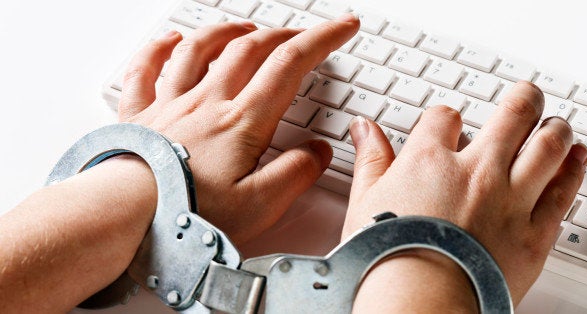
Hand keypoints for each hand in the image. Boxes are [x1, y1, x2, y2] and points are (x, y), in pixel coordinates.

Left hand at [118, 16, 358, 243]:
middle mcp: (206, 103)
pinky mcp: (139, 117)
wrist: (123, 215)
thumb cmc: (186, 215)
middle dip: (281, 36)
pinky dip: (159, 49)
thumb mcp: (260, 205)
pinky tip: (169, 41)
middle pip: (249, 50)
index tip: (341, 27)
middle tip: (300, 35)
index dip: (321, 40)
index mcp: (241, 122)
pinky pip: (145, 70)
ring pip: (200, 51)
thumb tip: (317, 152)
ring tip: (244, 28)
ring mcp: (169, 105)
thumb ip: (296, 174)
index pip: (289, 65)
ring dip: (227, 32)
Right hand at [344, 82, 586, 306]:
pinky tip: (575, 158)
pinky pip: (563, 192)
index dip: (447, 117)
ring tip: (555, 122)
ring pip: (547, 147)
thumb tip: (364, 128)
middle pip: (512, 116)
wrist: (418, 300)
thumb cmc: (388, 257)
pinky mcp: (534, 233)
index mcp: (431, 161)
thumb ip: (371, 158)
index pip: (444, 118)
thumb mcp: (366, 200)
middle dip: (522, 100)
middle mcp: (476, 172)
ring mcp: (510, 200)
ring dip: (554, 128)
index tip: (449, 124)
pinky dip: (573, 169)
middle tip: (526, 94)